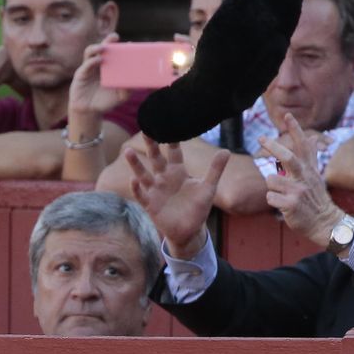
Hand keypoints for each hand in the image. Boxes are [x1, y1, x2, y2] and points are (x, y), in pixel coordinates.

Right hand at [68, 35, 126, 122]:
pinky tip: (98, 60)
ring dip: (97, 47)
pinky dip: (91, 61)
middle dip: (109, 40)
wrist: (90, 111)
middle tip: (115, 37)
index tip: (130, 44)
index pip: (115, 52)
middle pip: (103, 47)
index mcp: (110, 66)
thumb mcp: (121, 96)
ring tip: (103, 47)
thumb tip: (135, 82)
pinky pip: (86, 64)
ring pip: (91, 52)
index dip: (122, 47)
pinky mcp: (81, 74)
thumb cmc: (105, 101)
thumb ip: (128, 90)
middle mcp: (99, 64)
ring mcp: (89, 68)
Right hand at [124, 137, 228, 259]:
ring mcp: (155, 191)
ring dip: (136, 164)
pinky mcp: (150, 205)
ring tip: (127, 152)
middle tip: (146, 129)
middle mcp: (164, 179)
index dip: (170, 139)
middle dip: (151, 145)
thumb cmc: (198, 208)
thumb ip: (215, 170)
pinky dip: (137, 188)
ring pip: (143, 175)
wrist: (189, 231)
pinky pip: (141, 195)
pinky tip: (133, 180)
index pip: (173, 152)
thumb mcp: (208, 188)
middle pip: (155, 158)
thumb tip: (226, 150)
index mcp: (178, 172)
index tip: (166, 123)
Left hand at [259, 112, 341, 246]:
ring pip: (271, 180)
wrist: (325, 222)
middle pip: (288, 157)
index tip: (287, 115)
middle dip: (273, 146)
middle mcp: (305, 177)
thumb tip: (311, 137)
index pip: (302, 145)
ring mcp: (298, 191)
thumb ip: (311, 157)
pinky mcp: (291, 204)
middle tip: (261, 138)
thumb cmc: (315, 198)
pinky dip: (272, 202)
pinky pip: (269, 197)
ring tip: (283, 196)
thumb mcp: (316, 175)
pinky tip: (283, 206)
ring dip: (272, 188)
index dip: (295, 130)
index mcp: (309, 169)